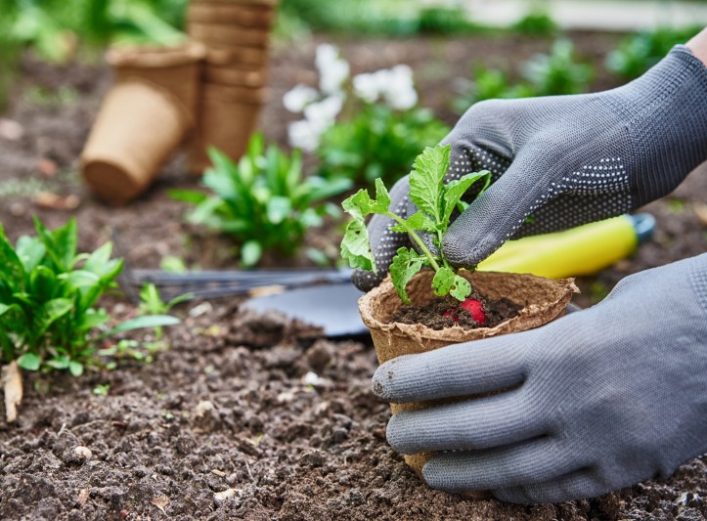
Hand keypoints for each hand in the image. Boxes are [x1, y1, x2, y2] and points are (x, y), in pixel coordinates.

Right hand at [353, 45, 706, 290]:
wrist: (655, 138)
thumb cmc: (602, 137)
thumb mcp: (549, 165)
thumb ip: (500, 209)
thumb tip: (452, 259)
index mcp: (467, 141)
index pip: (414, 190)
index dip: (390, 230)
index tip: (371, 268)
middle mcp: (471, 167)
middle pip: (417, 213)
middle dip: (392, 249)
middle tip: (368, 289)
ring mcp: (489, 194)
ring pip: (441, 233)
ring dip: (420, 263)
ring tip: (397, 300)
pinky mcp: (510, 218)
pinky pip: (473, 246)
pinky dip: (455, 269)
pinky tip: (445, 292)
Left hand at [372, 254, 706, 502]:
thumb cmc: (674, 306)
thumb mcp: (603, 307)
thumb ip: (554, 335)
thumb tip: (517, 351)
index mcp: (558, 349)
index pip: (463, 370)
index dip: (413, 380)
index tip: (380, 384)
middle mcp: (569, 402)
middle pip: (474, 428)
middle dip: (423, 433)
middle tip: (393, 435)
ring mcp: (598, 443)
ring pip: (509, 471)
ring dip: (460, 474)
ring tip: (428, 471)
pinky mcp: (626, 469)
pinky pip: (558, 490)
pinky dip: (517, 492)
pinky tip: (493, 489)